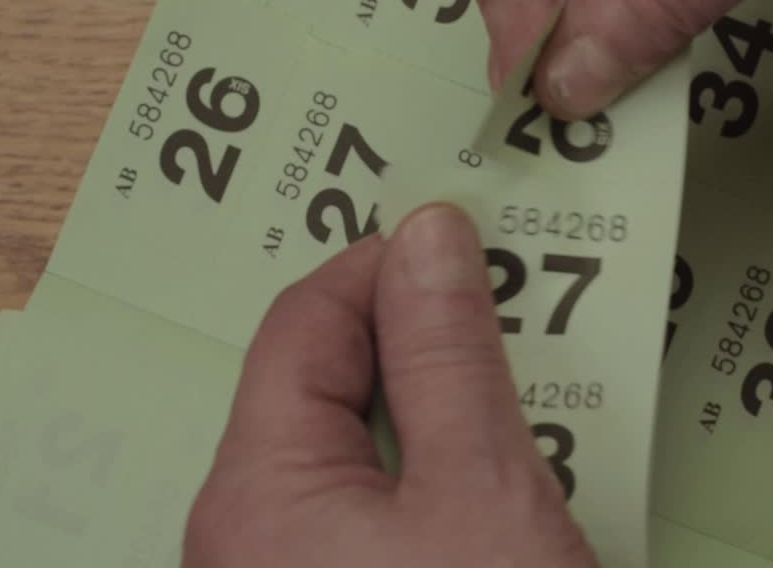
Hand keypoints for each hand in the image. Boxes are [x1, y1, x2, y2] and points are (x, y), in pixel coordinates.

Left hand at [183, 204, 596, 566]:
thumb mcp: (481, 492)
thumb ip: (447, 358)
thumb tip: (429, 237)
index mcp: (257, 493)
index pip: (306, 321)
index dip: (390, 266)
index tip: (472, 240)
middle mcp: (250, 530)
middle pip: (328, 382)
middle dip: (419, 335)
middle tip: (509, 306)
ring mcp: (290, 567)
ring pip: (358, 442)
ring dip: (438, 405)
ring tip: (521, 387)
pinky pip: (376, 500)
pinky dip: (436, 468)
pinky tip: (500, 468)